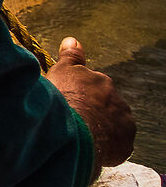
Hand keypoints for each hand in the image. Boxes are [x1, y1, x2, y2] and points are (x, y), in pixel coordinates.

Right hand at [49, 37, 135, 169]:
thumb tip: (73, 39)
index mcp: (102, 82)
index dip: (79, 93)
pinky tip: (89, 146)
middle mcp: (118, 100)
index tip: (68, 101)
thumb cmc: (64, 99)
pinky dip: (105, 146)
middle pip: (105, 105)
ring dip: (100, 128)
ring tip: (80, 135)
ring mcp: (124, 123)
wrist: (74, 132)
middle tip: (73, 118)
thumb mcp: (61, 71)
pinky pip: (116, 145)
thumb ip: (70, 57)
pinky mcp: (125, 144)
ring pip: (112, 125)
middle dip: (92, 110)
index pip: (94, 86)